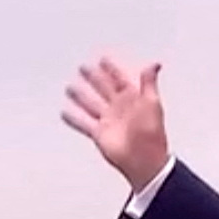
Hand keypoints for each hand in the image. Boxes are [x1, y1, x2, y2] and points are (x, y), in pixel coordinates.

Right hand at [62, 57, 169, 192]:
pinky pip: (83, 123)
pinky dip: (73, 118)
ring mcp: (108, 121)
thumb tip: (155, 63)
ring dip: (80, 96)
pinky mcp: (99, 134)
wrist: (144, 159)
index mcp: (132, 99)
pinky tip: (64, 112)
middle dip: (93, 78)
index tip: (102, 59)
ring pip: (90, 104)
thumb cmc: (152, 133)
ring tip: (69, 87)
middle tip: (83, 67)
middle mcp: (118, 108)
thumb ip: (149, 82)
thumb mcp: (152, 103)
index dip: (111, 70)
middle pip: (102, 88)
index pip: (119, 79)